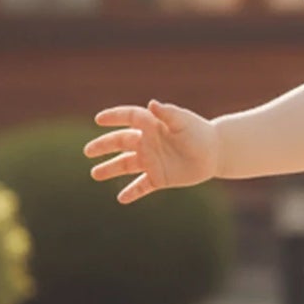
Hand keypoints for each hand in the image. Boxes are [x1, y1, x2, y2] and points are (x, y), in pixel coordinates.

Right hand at [85, 100, 218, 204]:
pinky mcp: (159, 178)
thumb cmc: (199, 133)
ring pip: (125, 165)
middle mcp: (148, 142)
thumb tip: (152, 104)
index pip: (129, 118)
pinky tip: (121, 199)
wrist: (215, 153)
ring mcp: (152, 161)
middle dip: (103, 146)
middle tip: (88, 151)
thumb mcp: (184, 121)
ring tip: (94, 174)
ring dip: (110, 169)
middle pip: (120, 143)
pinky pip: (142, 186)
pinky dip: (132, 193)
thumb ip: (167, 113)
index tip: (99, 119)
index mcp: (152, 126)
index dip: (114, 117)